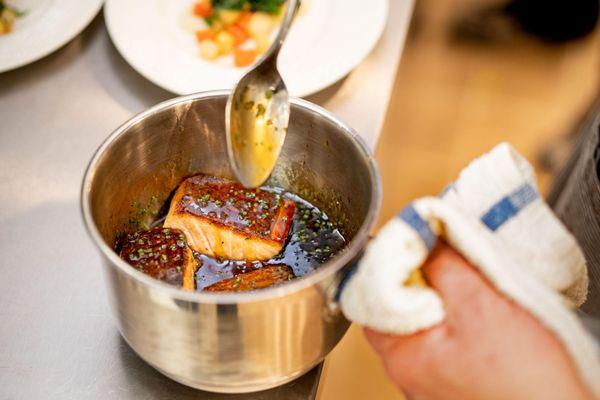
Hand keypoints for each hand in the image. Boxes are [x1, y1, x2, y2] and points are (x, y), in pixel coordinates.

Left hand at [365, 242, 590, 399]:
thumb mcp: (480, 306)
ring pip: (418, 324)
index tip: (405, 244)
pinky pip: (439, 340)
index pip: (370, 298)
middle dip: (414, 279)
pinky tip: (471, 311)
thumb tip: (422, 236)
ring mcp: (428, 380)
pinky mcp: (451, 382)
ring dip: (434, 298)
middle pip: (394, 309)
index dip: (386, 266)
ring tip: (458, 281)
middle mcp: (407, 371)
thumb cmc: (521, 380)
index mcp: (402, 354)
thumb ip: (444, 267)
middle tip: (436, 257)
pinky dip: (449, 320)